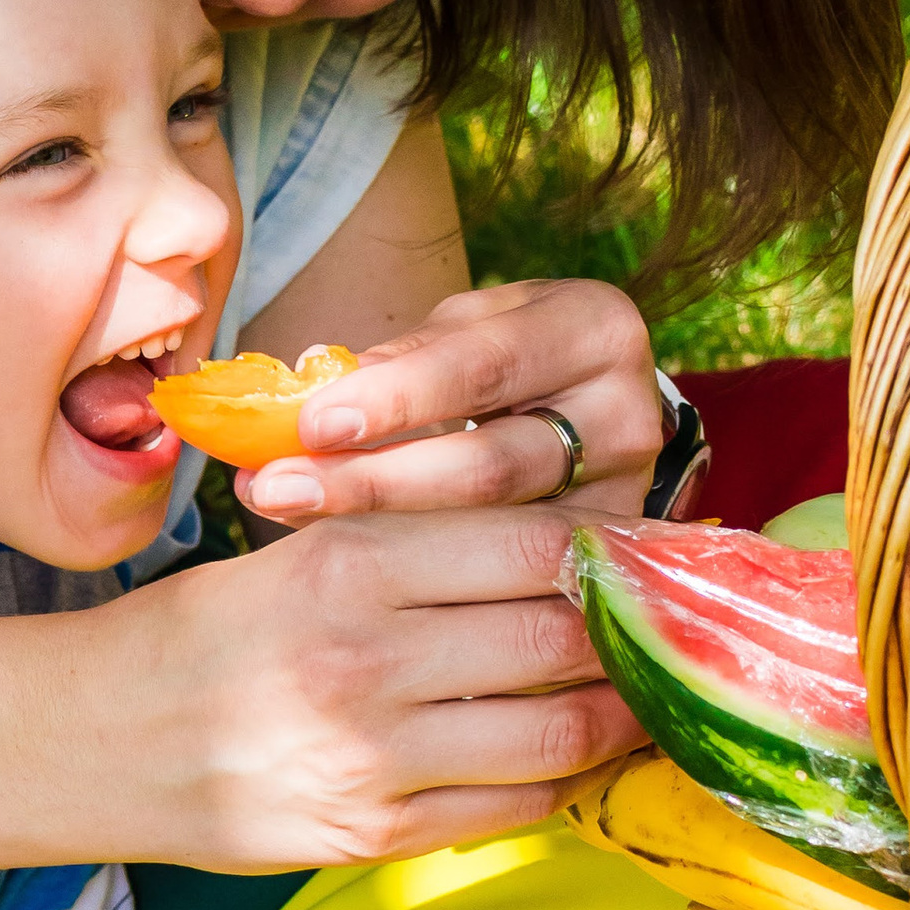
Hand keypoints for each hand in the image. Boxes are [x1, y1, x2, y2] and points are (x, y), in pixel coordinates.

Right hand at [135, 497, 640, 871]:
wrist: (91, 738)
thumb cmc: (201, 633)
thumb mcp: (297, 553)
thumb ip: (417, 550)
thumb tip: (561, 547)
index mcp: (347, 563)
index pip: (533, 547)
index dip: (611, 552)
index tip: (647, 555)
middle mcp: (366, 657)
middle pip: (560, 640)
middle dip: (628, 636)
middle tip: (662, 628)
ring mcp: (370, 756)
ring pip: (556, 734)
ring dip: (613, 718)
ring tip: (635, 699)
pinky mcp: (370, 833)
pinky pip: (510, 809)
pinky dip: (555, 783)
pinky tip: (560, 758)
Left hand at [235, 279, 661, 529]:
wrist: (575, 412)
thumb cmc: (499, 359)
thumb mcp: (459, 332)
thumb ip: (397, 362)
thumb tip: (303, 398)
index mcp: (594, 329)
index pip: (485, 367)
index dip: (396, 396)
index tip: (312, 423)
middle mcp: (632, 416)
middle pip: (490, 466)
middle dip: (372, 481)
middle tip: (277, 488)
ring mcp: (625, 502)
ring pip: (493, 535)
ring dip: (379, 531)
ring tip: (288, 516)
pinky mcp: (604, 570)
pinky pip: (502, 580)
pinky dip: (417, 569)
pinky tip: (345, 563)